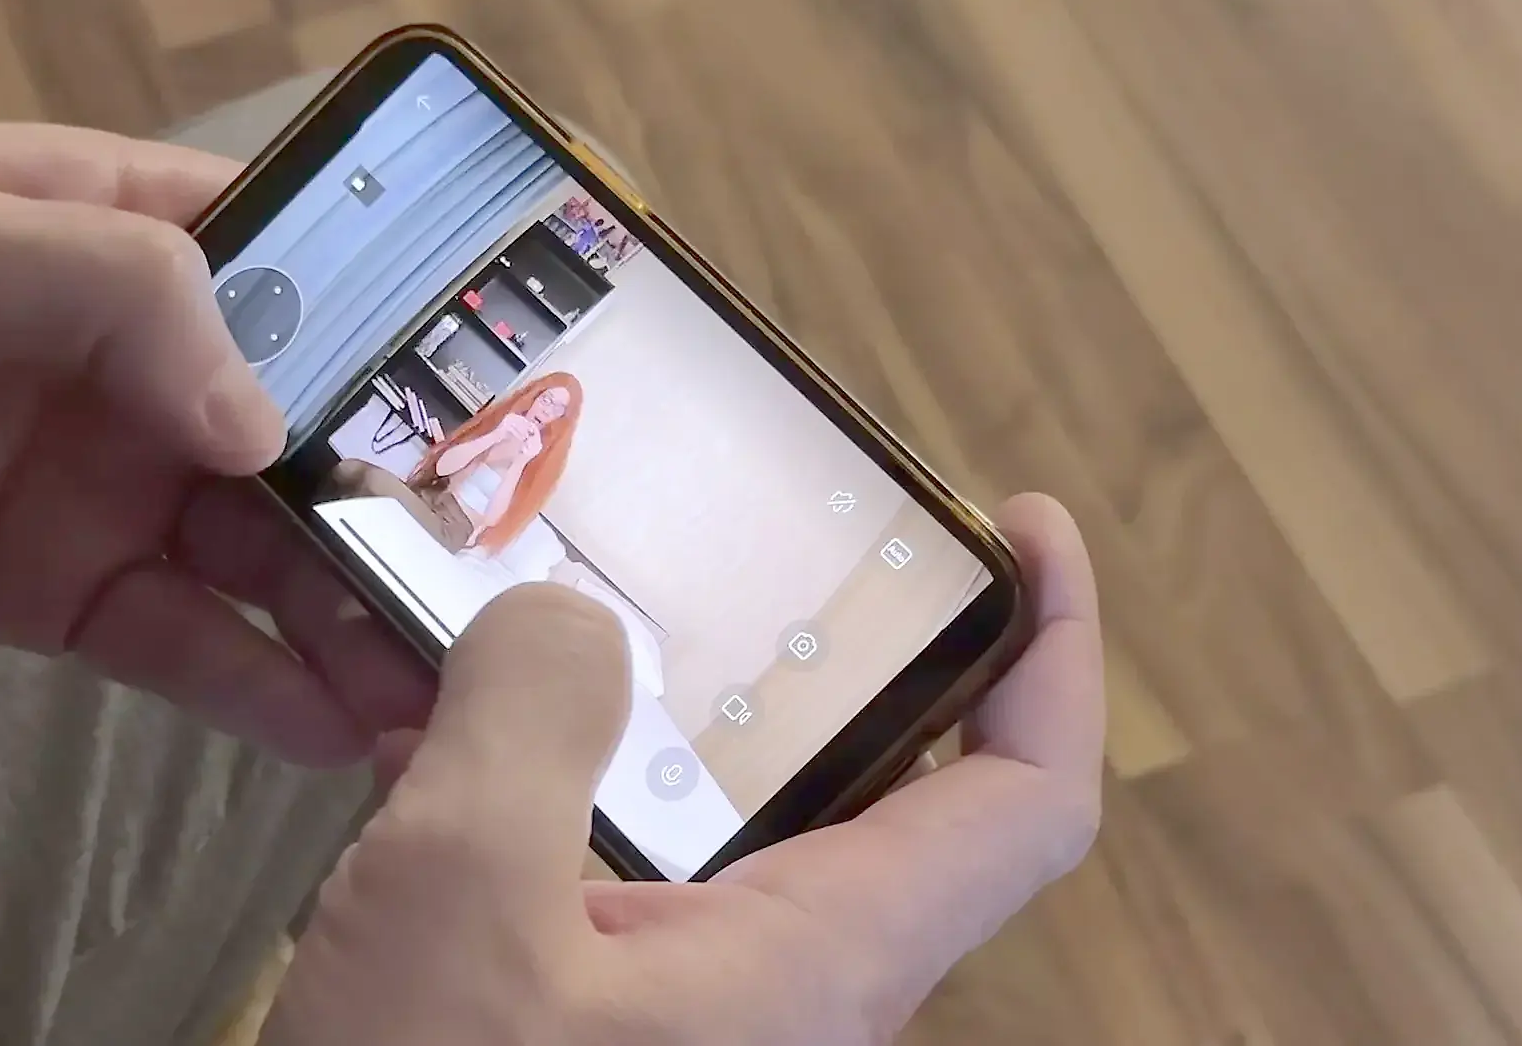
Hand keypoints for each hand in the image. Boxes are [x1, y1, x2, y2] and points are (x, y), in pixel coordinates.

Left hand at [0, 124, 431, 763]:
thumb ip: (113, 297)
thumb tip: (263, 425)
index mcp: (134, 244)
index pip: (309, 283)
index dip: (402, 352)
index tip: (490, 431)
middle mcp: (145, 367)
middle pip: (306, 443)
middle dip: (393, 517)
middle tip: (481, 599)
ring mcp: (105, 484)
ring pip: (259, 557)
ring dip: (344, 620)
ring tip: (429, 688)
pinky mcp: (53, 590)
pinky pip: (175, 639)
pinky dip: (250, 684)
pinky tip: (327, 726)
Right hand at [264, 494, 1102, 1044]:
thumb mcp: (461, 894)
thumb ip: (528, 723)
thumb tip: (569, 619)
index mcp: (823, 957)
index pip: (1028, 800)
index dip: (1060, 651)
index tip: (1021, 526)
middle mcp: (801, 987)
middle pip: (904, 797)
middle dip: (857, 652)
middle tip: (778, 542)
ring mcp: (713, 1014)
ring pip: (757, 830)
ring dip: (692, 713)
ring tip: (592, 610)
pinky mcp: (625, 1025)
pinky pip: (649, 880)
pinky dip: (587, 788)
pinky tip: (461, 745)